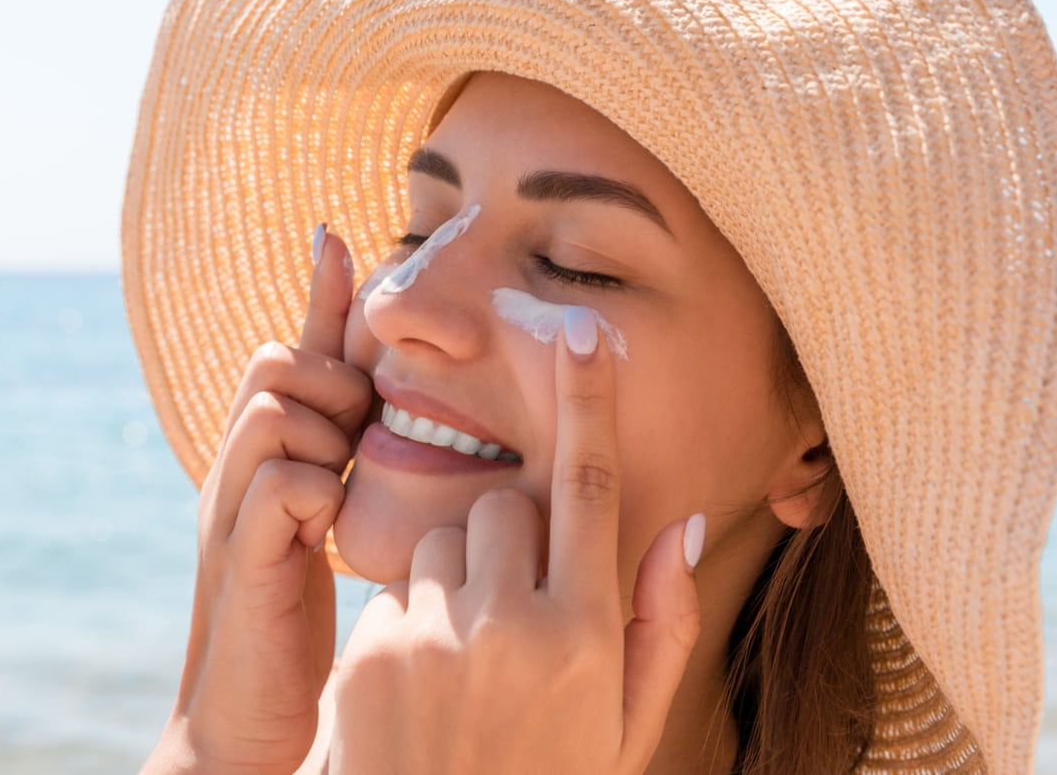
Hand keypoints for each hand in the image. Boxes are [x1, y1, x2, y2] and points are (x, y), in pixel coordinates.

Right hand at [146, 227, 370, 774]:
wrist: (248, 721)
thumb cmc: (298, 625)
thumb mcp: (327, 528)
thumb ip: (346, 465)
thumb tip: (380, 410)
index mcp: (264, 459)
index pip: (290, 353)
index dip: (317, 296)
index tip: (338, 232)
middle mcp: (237, 471)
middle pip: (274, 361)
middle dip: (327, 380)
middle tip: (355, 434)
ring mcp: (231, 510)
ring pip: (274, 407)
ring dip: (323, 432)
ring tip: (340, 484)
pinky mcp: (240, 558)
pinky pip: (280, 480)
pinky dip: (314, 491)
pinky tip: (328, 530)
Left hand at [329, 306, 702, 774]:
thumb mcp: (626, 725)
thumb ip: (662, 623)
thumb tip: (686, 523)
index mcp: (587, 635)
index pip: (591, 489)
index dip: (588, 402)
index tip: (582, 332)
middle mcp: (513, 625)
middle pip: (504, 506)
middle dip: (510, 539)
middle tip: (512, 614)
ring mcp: (436, 637)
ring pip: (444, 540)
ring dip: (457, 579)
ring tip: (464, 662)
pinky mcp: (370, 651)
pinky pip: (395, 589)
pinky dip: (410, 620)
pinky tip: (421, 688)